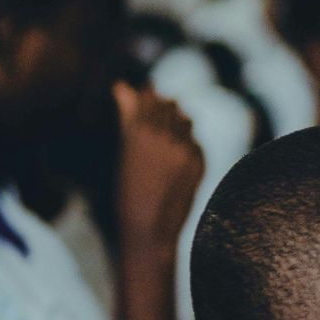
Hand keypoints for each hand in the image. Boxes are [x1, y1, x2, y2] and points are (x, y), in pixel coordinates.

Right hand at [113, 82, 204, 249]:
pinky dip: (186, 141)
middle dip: (159, 102)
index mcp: (135, 133)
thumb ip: (127, 122)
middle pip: (165, 105)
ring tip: (168, 119)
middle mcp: (162, 136)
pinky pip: (194, 142)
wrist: (148, 230)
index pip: (143, 99)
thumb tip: (123, 88)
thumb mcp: (120, 156)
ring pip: (184, 120)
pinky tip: (179, 146)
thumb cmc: (123, 198)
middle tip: (155, 97)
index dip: (141, 93)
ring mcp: (183, 148)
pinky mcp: (198, 162)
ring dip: (176, 118)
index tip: (136, 89)